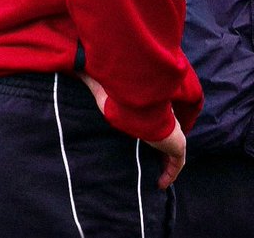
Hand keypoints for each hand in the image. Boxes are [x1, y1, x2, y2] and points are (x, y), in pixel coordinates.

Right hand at [81, 73, 185, 188]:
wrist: (141, 105)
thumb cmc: (124, 98)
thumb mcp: (104, 91)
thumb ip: (91, 81)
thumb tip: (75, 68)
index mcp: (150, 107)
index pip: (153, 120)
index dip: (150, 132)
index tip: (142, 140)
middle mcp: (163, 119)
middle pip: (165, 136)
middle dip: (159, 150)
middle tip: (148, 164)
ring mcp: (172, 132)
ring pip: (172, 151)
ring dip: (165, 164)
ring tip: (155, 178)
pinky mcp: (178, 144)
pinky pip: (177, 163)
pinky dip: (170, 174)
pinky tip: (161, 184)